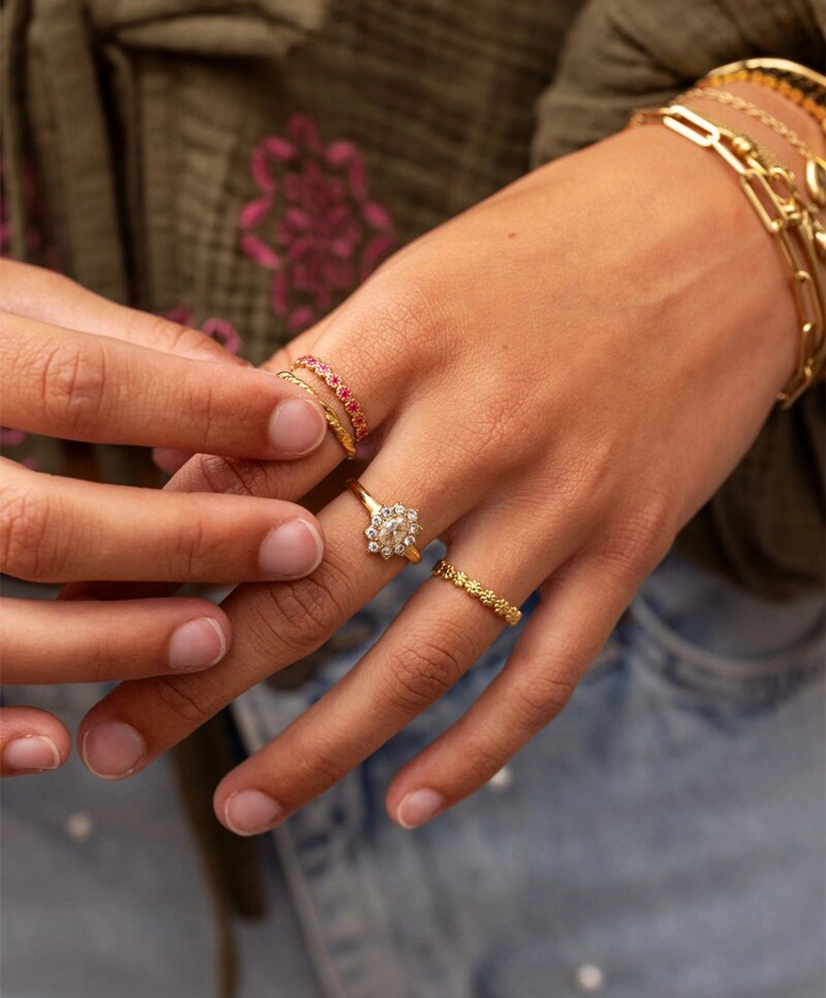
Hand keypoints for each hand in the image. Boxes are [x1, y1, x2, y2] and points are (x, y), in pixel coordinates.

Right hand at [0, 261, 327, 775]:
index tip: (306, 430)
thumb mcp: (5, 305)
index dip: (202, 409)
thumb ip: (115, 342)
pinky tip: (58, 744)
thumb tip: (240, 388)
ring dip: (110, 643)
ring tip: (216, 639)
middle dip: (182, 541)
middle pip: (42, 523)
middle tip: (295, 546)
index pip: (81, 385)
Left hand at [74, 120, 801, 826]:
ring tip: (241, 805)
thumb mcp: (421, 279)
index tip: (116, 603)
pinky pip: (544, 671)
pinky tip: (408, 802)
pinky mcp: (630, 544)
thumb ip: (323, 378)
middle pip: (314, 578)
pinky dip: (476, 750)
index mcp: (407, 333)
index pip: (260, 463)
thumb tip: (214, 470)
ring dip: (318, 744)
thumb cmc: (554, 244)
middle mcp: (481, 423)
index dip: (175, 541)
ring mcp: (562, 496)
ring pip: (422, 653)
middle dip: (203, 670)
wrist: (727, 234)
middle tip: (124, 739)